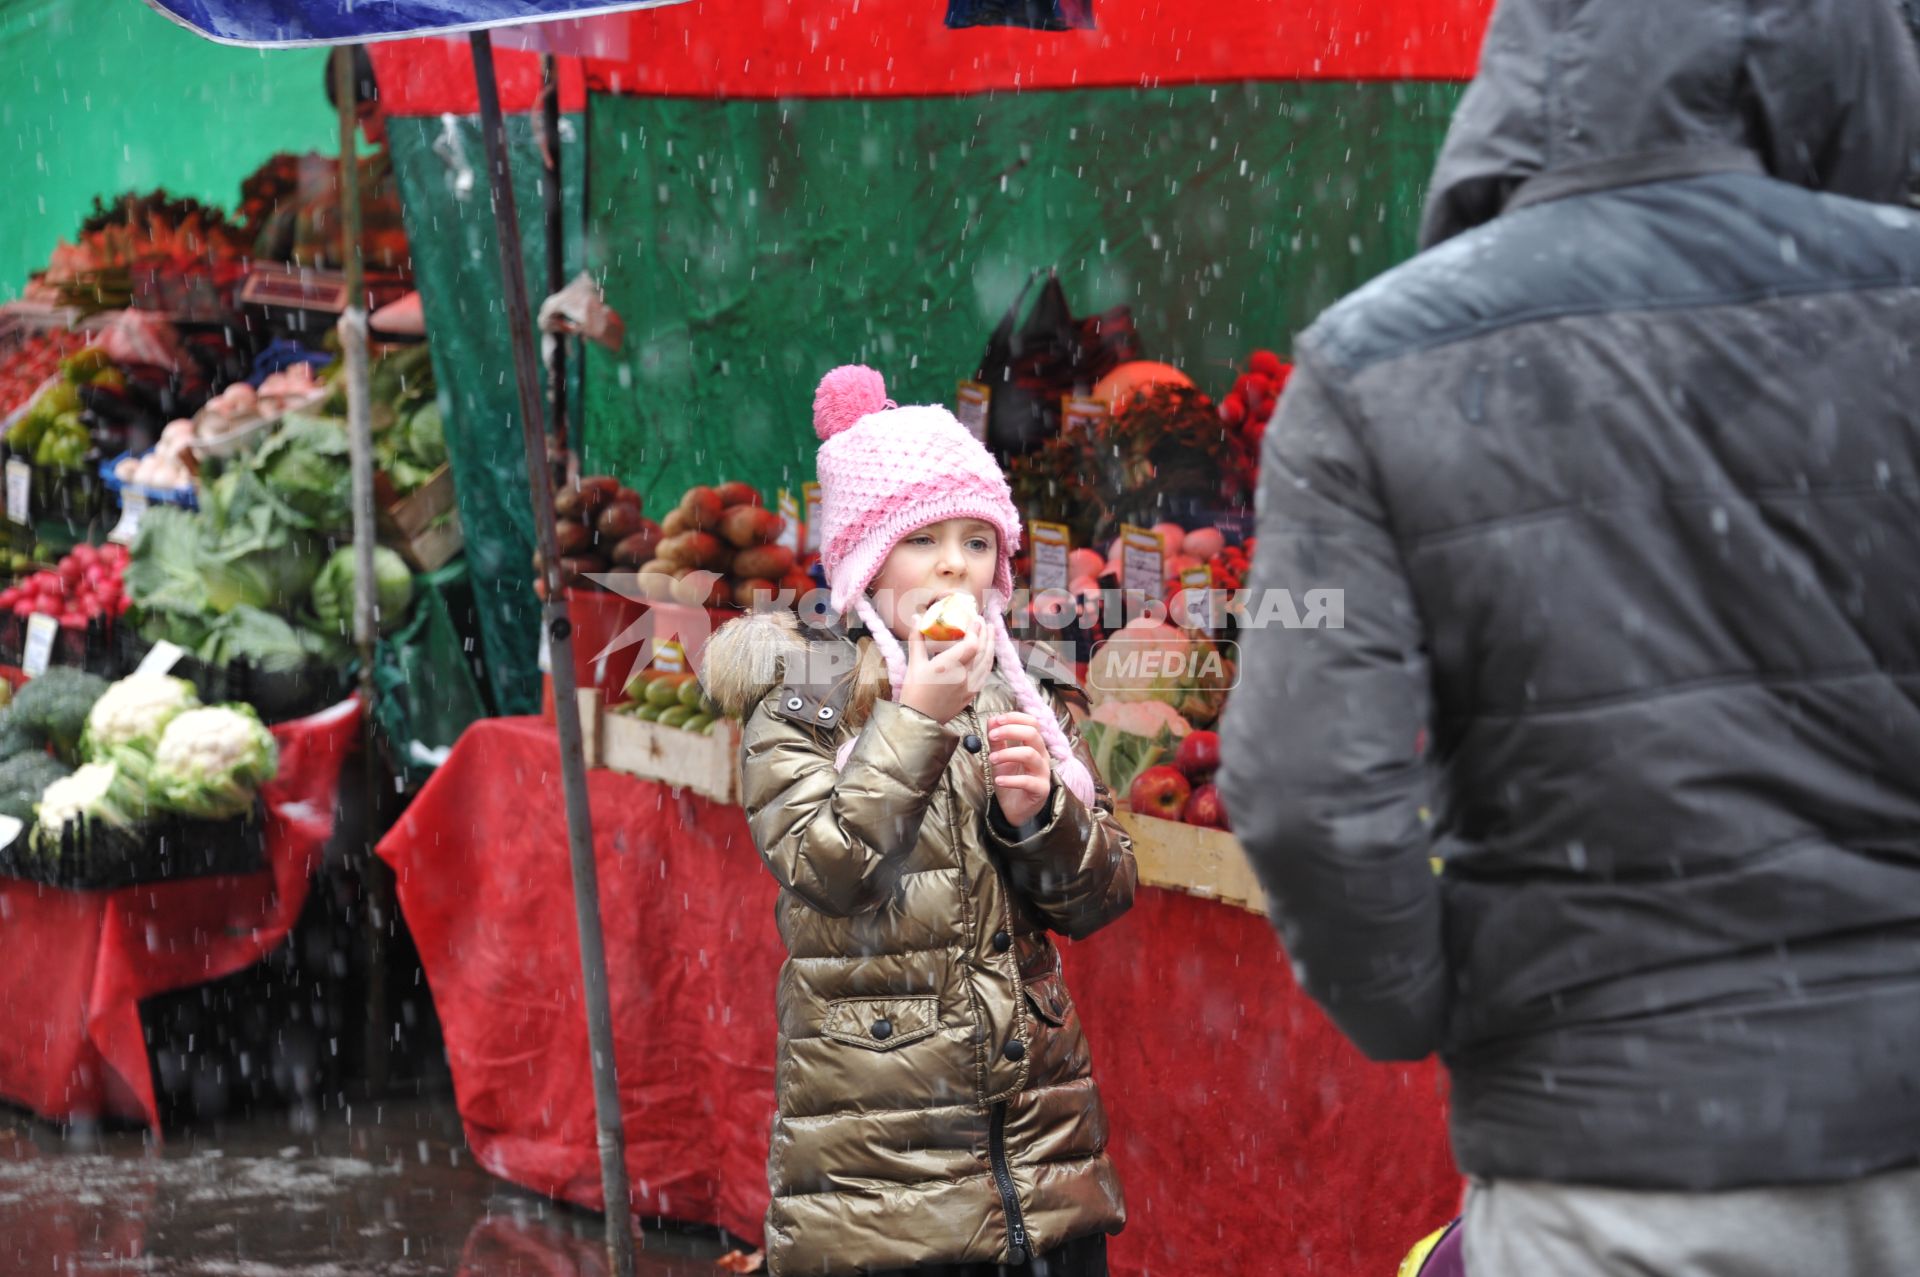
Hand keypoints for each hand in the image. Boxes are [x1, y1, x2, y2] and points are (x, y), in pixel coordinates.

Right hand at [898, 616, 994, 723]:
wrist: (920, 721)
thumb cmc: (914, 692)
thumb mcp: (914, 664)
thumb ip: (917, 639)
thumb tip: (917, 617)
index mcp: (948, 666)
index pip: (971, 644)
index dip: (976, 630)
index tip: (975, 619)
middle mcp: (963, 676)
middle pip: (982, 651)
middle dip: (986, 634)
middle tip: (984, 621)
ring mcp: (970, 686)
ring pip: (986, 662)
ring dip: (990, 645)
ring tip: (991, 632)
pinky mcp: (972, 694)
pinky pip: (985, 674)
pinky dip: (988, 661)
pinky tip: (988, 654)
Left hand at [987, 712, 1052, 827]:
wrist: (1016, 809)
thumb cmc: (1011, 779)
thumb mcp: (1000, 758)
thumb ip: (997, 740)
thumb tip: (992, 720)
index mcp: (1034, 745)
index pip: (1032, 723)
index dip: (1015, 718)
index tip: (996, 721)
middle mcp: (1042, 756)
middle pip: (1032, 734)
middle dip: (1010, 730)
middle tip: (992, 736)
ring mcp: (1043, 773)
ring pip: (1030, 755)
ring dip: (1007, 754)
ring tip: (991, 759)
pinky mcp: (1041, 790)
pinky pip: (1028, 781)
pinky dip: (1011, 780)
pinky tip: (998, 780)